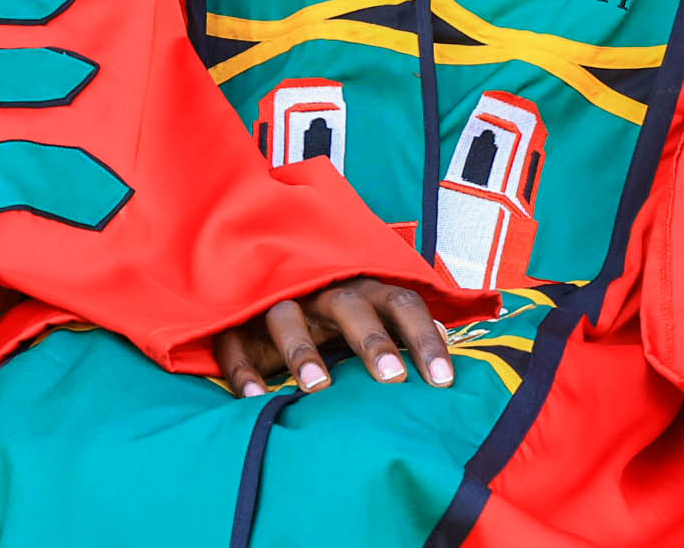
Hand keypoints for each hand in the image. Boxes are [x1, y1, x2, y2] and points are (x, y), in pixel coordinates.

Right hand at [211, 277, 453, 396]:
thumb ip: (403, 329)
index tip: (443, 380)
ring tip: (319, 389)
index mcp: (362, 288)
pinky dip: (243, 371)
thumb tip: (448, 346)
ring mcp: (278, 303)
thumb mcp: (368, 313)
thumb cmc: (334, 313)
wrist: (266, 284)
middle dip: (372, 341)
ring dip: (303, 351)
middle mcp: (322, 290)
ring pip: (287, 317)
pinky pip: (235, 344)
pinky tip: (255, 399)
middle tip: (393, 379)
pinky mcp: (239, 324)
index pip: (401, 303)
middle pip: (350, 306)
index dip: (423, 337)